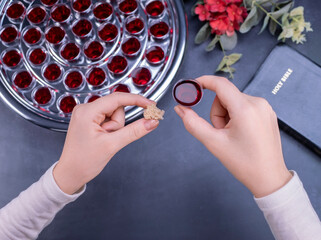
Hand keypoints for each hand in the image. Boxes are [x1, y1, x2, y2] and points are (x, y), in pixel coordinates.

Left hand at [53, 93, 158, 194]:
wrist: (71, 174)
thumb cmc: (84, 161)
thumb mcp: (112, 145)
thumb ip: (134, 131)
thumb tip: (152, 122)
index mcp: (87, 112)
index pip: (117, 98)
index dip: (137, 100)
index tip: (151, 105)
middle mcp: (85, 109)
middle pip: (116, 108)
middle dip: (119, 124)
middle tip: (111, 138)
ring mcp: (87, 114)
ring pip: (114, 114)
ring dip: (115, 128)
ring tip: (104, 140)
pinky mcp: (89, 120)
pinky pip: (108, 119)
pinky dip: (111, 129)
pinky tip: (102, 139)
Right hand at [174, 76, 291, 197]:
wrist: (269, 178)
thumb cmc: (245, 163)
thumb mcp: (214, 143)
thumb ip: (193, 123)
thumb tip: (180, 109)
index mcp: (245, 109)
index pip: (220, 84)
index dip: (203, 82)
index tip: (192, 86)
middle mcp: (258, 103)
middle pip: (225, 96)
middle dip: (217, 113)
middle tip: (220, 133)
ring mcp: (264, 108)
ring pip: (233, 102)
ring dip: (226, 116)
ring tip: (231, 136)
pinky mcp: (266, 113)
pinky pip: (243, 106)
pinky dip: (236, 117)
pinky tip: (240, 133)